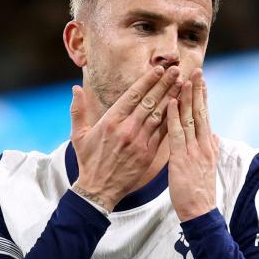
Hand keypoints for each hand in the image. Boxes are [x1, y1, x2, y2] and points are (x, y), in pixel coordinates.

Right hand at [70, 66, 180, 210]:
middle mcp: (127, 129)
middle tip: (176, 70)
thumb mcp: (78, 135)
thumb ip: (78, 110)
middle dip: (164, 84)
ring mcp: (139, 141)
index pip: (133, 95)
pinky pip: (163, 133)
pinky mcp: (148, 153)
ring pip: (160, 115)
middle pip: (150, 101)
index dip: (148, 81)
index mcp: (110, 121)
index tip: (159, 69)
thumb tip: (75, 88)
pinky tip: (180, 109)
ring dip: (172, 98)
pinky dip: (172, 119)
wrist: (99, 189)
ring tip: (183, 85)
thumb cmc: (88, 161)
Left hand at [166, 68, 218, 221]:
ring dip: (186, 97)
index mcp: (209, 146)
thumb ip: (211, 148)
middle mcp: (204, 145)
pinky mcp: (182, 159)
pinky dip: (173, 117)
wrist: (200, 212)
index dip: (203, 97)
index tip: (202, 80)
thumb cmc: (200, 192)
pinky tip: (170, 102)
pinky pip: (177, 134)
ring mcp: (194, 151)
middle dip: (198, 90)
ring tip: (184, 78)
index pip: (205, 116)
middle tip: (196, 70)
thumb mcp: (208, 167)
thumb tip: (213, 135)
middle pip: (200, 112)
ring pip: (190, 119)